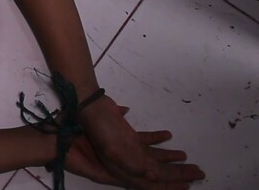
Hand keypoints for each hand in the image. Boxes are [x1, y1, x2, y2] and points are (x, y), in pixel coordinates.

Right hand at [72, 97, 204, 188]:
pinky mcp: (127, 135)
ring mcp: (128, 147)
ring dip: (171, 160)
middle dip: (178, 174)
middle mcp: (127, 160)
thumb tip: (153, 176)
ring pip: (154, 157)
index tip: (188, 185)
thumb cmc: (98, 128)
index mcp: (124, 167)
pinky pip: (146, 142)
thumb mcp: (112, 149)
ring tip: (188, 159)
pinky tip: (168, 136)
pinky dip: (158, 140)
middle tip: (199, 173)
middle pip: (157, 171)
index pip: (151, 182)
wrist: (87, 105)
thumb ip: (131, 164)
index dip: (169, 185)